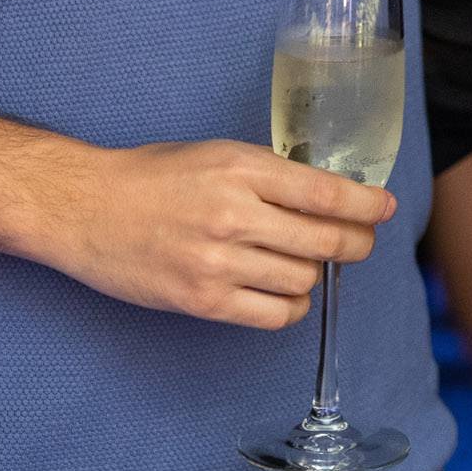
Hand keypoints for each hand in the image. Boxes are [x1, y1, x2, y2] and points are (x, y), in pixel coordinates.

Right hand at [33, 140, 395, 328]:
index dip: (366, 204)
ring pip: (304, 280)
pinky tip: (285, 294)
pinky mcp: (202, 300)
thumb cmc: (152, 176)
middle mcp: (233, 215)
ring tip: (305, 263)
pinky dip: (290, 307)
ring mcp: (218, 262)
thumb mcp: (217, 155)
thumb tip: (328, 197)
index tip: (384, 209)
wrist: (86, 208)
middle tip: (359, 241)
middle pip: (325, 241)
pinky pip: (273, 315)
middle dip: (355, 243)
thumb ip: (269, 176)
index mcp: (241, 169)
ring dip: (315, 275)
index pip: (325, 193)